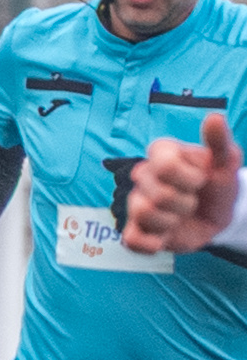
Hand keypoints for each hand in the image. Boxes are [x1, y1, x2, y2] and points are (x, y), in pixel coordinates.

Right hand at [124, 115, 242, 252]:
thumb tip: (214, 117)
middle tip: (192, 201)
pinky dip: (154, 242)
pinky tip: (165, 237)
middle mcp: (142, 176)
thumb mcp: (226, 162)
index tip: (201, 179)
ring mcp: (135, 204)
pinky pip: (132, 240)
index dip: (189, 178)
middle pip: (158, 194)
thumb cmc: (218, 185)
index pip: (165, 165)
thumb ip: (219, 141)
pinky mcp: (133, 231)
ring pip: (145, 214)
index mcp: (161, 154)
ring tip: (180, 217)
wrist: (217, 217)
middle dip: (185, 203)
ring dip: (173, 221)